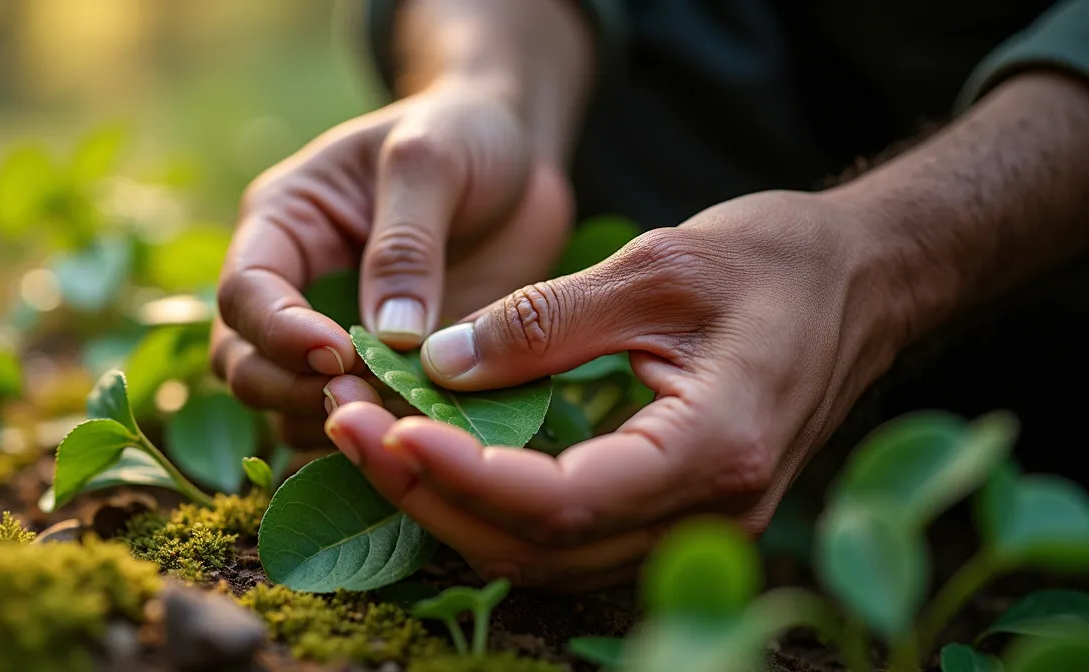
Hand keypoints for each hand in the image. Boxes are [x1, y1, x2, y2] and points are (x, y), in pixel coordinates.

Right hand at [211, 84, 572, 448]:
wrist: (517, 156)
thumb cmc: (461, 133)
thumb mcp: (431, 159)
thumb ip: (406, 242)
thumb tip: (390, 337)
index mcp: (283, 225)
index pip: (245, 293)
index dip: (279, 332)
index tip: (337, 353)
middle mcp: (296, 289)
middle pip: (246, 365)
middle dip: (292, 391)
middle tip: (362, 397)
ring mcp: (339, 337)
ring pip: (294, 409)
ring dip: (340, 423)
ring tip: (402, 419)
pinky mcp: (389, 372)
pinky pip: (365, 422)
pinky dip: (386, 437)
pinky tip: (428, 435)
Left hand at [322, 190, 903, 590]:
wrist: (864, 280)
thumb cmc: (776, 260)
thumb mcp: (657, 266)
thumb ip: (545, 321)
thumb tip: (438, 363)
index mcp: (714, 448)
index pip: (565, 501)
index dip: (465, 478)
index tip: (387, 427)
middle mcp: (708, 511)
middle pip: (541, 547)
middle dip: (430, 495)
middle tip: (344, 426)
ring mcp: (695, 521)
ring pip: (546, 554)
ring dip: (449, 503)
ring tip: (370, 436)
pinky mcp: (674, 507)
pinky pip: (567, 532)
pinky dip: (492, 502)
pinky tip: (437, 452)